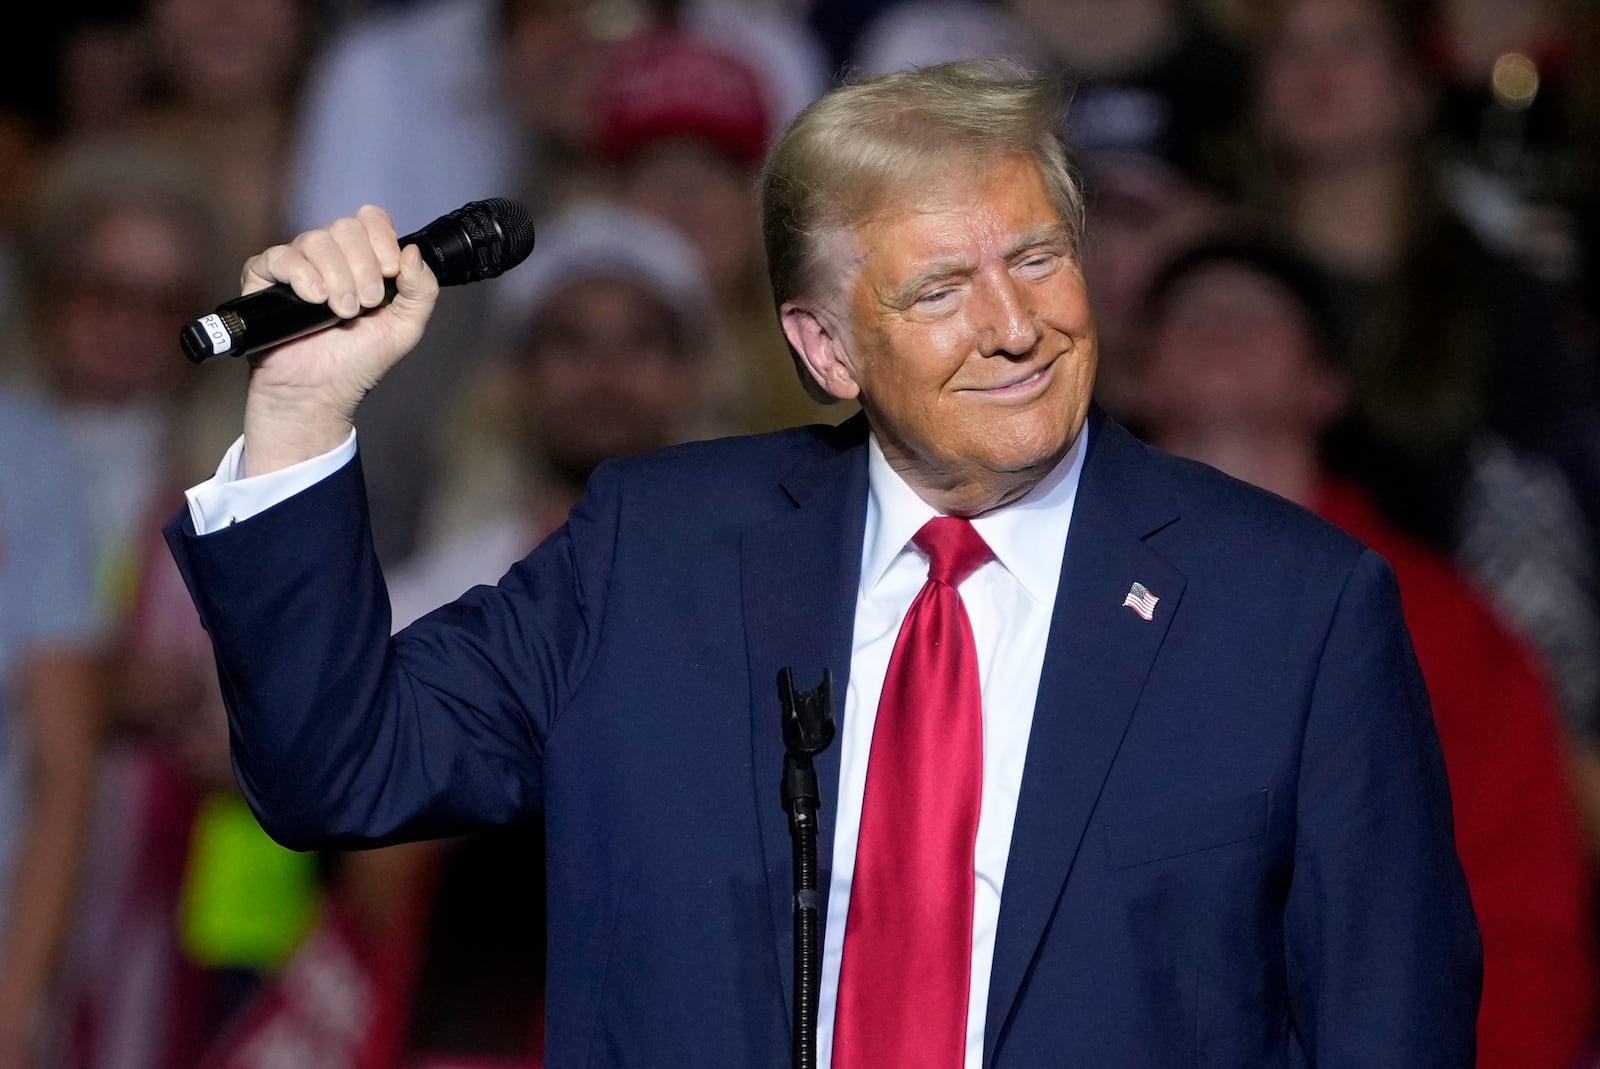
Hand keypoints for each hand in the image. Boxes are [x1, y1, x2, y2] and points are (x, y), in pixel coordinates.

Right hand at [239, 205, 439, 475]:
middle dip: (362, 266)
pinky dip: (302, 275)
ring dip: (337, 277)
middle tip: (365, 305)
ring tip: (341, 312)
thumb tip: (413, 252)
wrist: (320, 393)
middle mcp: (329, 256)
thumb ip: (422, 290)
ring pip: (315, 240)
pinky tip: (314, 299)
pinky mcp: (265, 278)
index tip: (389, 272)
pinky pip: (280, 256)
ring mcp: (297, 265)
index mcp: (362, 259)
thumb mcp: (406, 328)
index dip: (381, 239)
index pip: (370, 219)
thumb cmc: (359, 362)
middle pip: (345, 227)